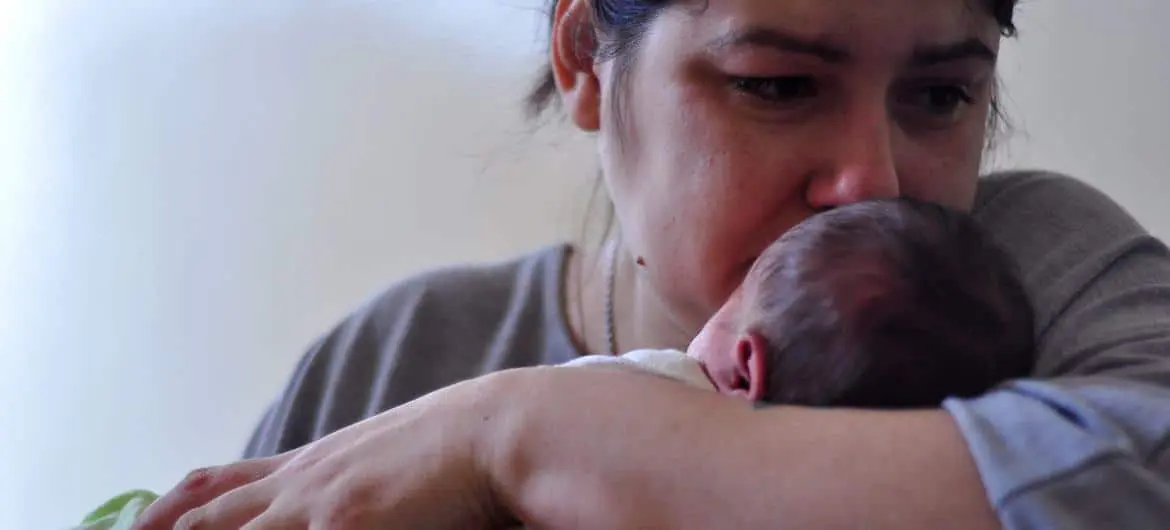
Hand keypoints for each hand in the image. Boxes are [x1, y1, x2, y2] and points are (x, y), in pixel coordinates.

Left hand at [131, 372, 520, 529]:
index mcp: (311, 468)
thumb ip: (350, 482)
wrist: (496, 430)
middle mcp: (302, 484)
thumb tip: (352, 498)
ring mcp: (318, 506)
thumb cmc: (455, 448)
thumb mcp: (387, 458)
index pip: (219, 486)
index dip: (170, 507)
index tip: (139, 525)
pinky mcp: (344, 523)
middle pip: (207, 515)